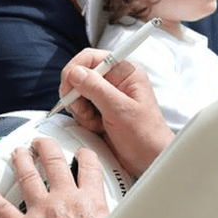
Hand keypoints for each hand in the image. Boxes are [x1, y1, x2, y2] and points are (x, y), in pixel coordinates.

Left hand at [0, 139, 109, 217]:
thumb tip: (131, 214)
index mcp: (90, 201)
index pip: (88, 166)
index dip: (84, 155)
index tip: (81, 154)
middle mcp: (65, 200)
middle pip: (54, 162)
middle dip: (46, 147)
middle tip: (41, 142)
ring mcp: (42, 212)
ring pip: (28, 176)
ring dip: (21, 161)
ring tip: (18, 153)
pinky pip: (4, 210)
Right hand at [60, 48, 173, 176]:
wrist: (149, 159)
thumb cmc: (146, 135)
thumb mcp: (120, 110)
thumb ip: (97, 89)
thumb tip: (76, 72)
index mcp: (126, 72)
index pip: (91, 57)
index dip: (75, 69)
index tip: (68, 87)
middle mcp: (115, 81)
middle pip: (80, 77)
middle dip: (78, 97)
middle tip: (88, 112)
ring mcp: (107, 96)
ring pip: (77, 95)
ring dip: (82, 112)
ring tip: (98, 123)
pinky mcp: (100, 110)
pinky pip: (80, 109)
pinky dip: (84, 120)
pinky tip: (98, 128)